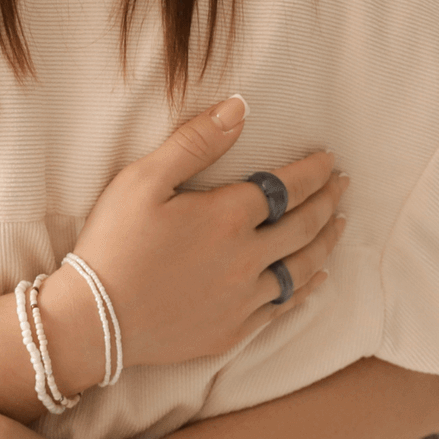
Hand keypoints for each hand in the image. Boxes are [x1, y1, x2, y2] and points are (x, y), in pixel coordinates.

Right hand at [41, 95, 347, 369]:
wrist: (94, 321)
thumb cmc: (112, 243)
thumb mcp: (142, 181)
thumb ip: (194, 143)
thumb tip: (239, 108)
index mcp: (227, 216)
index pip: (286, 187)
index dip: (313, 171)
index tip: (329, 160)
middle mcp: (246, 258)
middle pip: (304, 226)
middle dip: (327, 201)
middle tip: (343, 186)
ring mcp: (243, 299)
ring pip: (301, 268)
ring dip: (325, 242)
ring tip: (338, 225)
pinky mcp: (233, 330)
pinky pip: (282, 307)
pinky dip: (305, 288)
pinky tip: (314, 278)